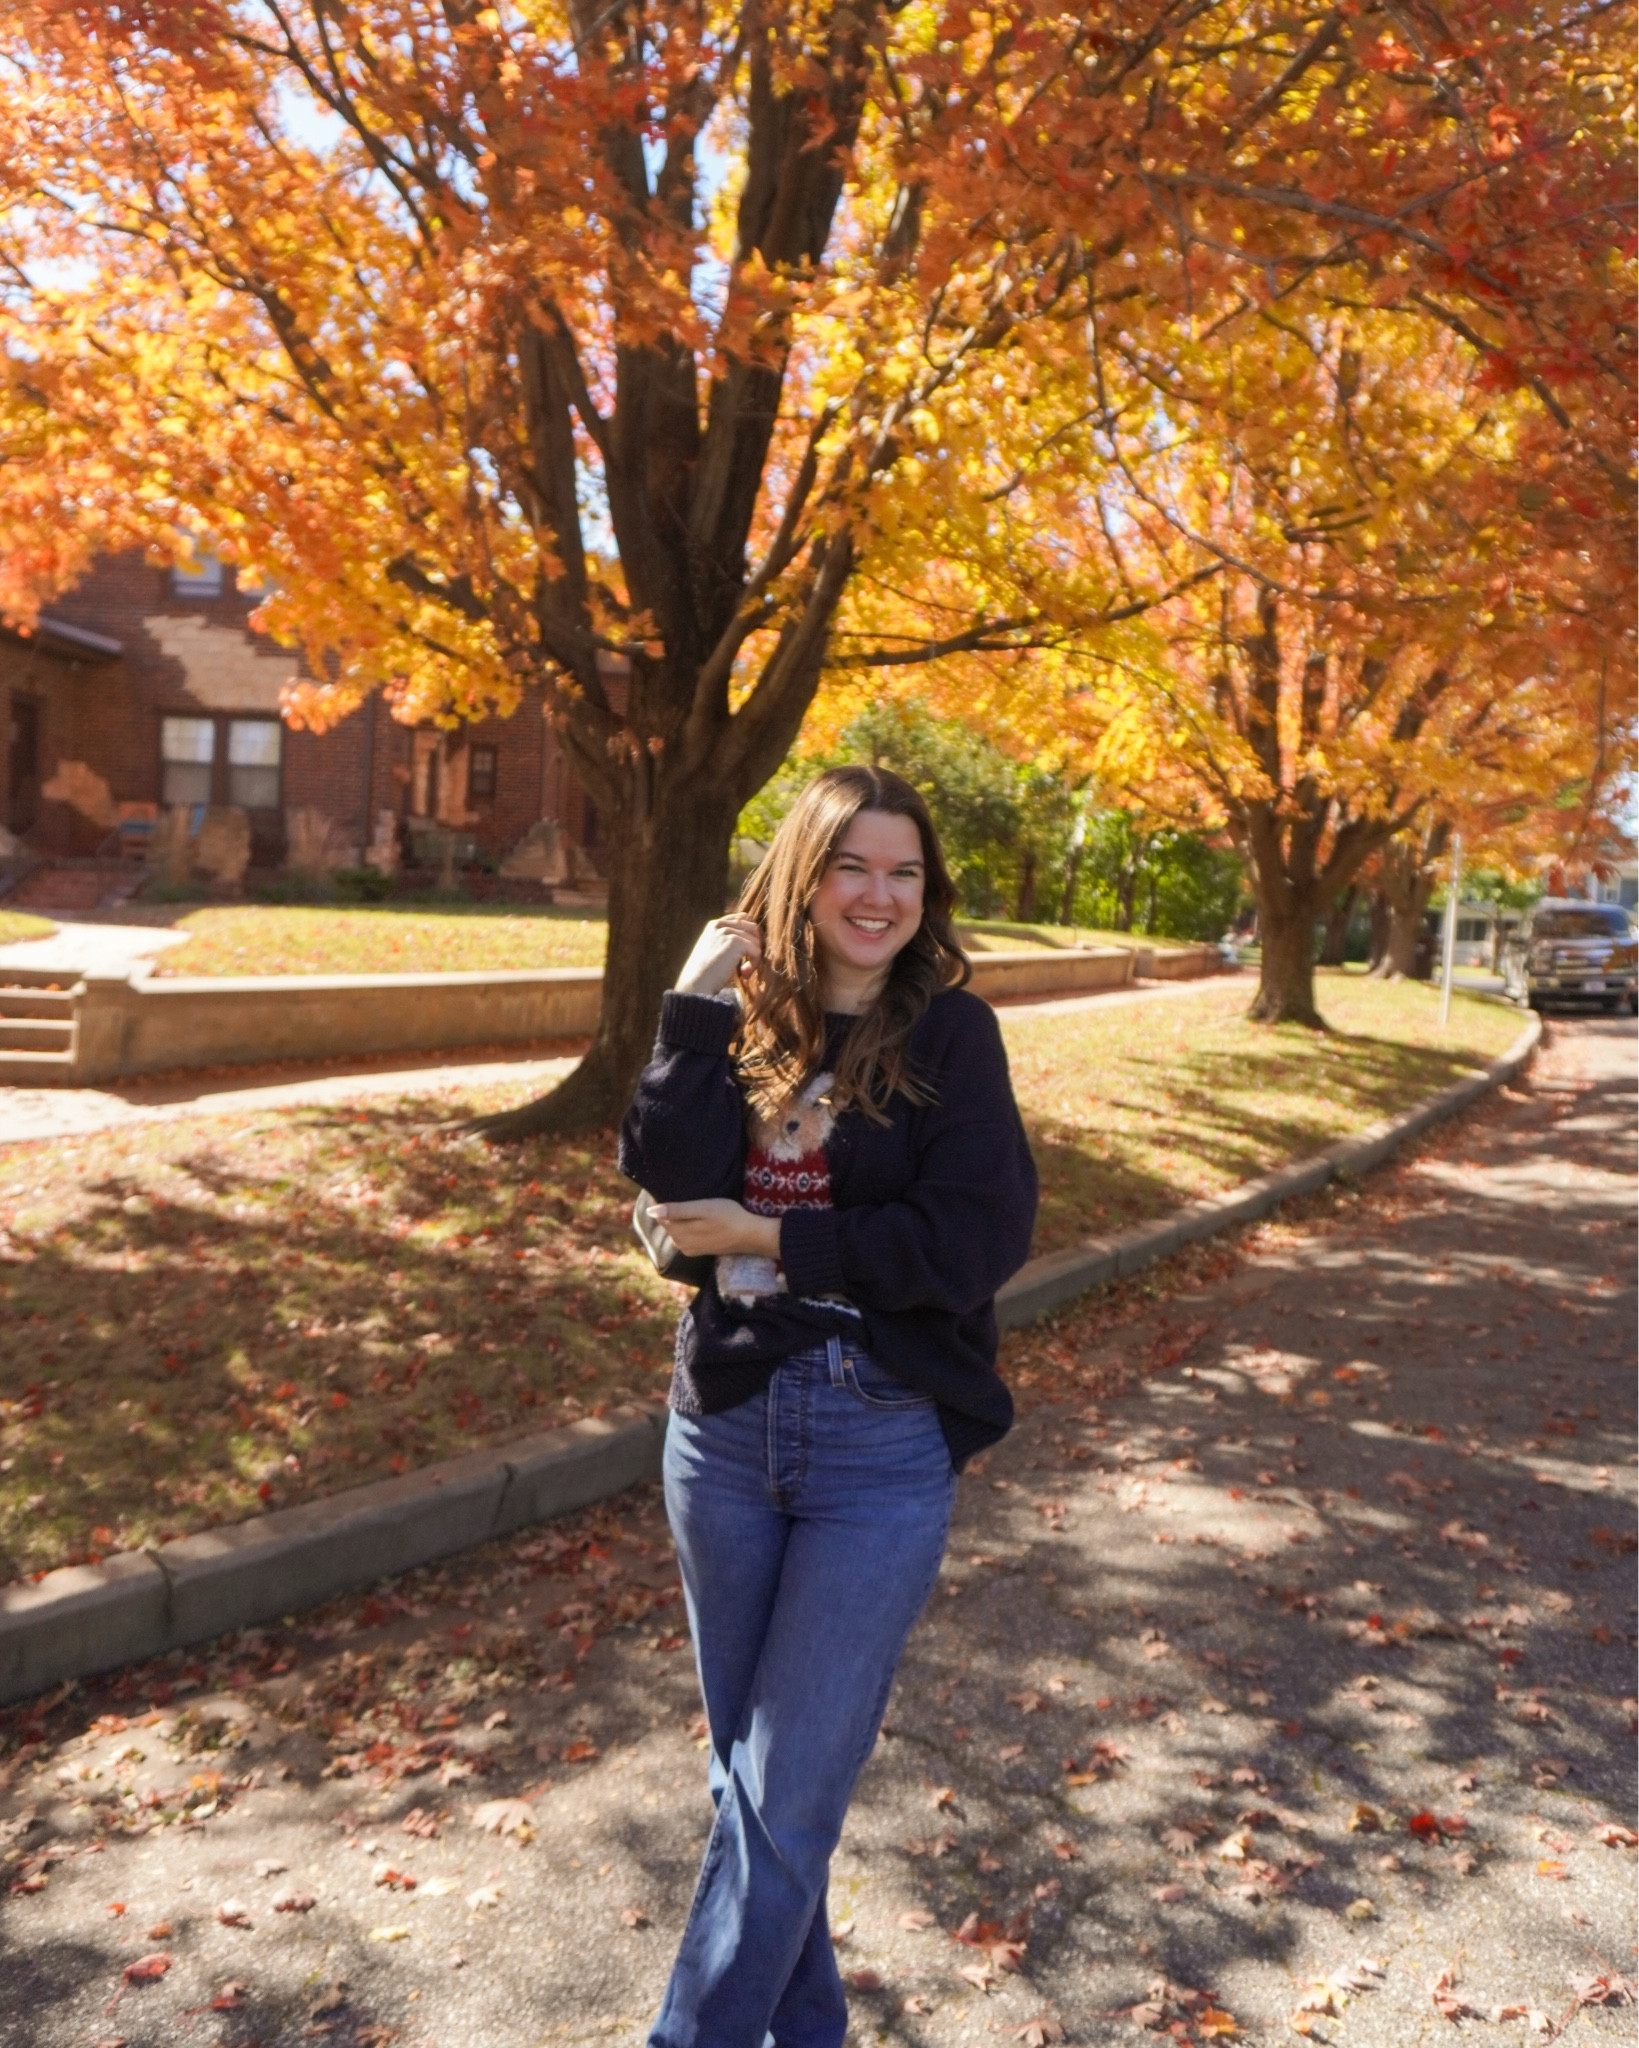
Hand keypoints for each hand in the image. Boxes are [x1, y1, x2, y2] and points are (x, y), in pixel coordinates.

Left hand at [650, 1199, 780, 1259]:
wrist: (750, 1235)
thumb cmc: (728, 1216)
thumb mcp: (703, 1209)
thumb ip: (677, 1210)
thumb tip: (650, 1211)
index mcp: (679, 1232)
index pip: (660, 1215)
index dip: (663, 1201)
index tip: (670, 1189)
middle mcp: (680, 1244)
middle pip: (667, 1223)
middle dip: (670, 1211)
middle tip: (684, 1194)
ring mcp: (690, 1249)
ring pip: (676, 1230)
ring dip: (679, 1218)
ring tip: (692, 1206)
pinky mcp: (699, 1250)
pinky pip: (685, 1236)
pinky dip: (687, 1227)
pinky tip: (698, 1219)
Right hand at [675, 914, 762, 997]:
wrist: (697, 982)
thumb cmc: (705, 973)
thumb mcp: (713, 950)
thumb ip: (726, 941)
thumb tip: (750, 940)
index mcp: (714, 925)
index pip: (742, 918)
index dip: (750, 934)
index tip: (747, 953)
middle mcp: (721, 925)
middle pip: (753, 928)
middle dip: (755, 946)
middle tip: (747, 965)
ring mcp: (728, 932)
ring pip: (756, 941)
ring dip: (755, 958)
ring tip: (744, 972)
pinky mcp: (736, 942)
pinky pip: (757, 951)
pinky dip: (754, 964)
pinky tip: (744, 974)